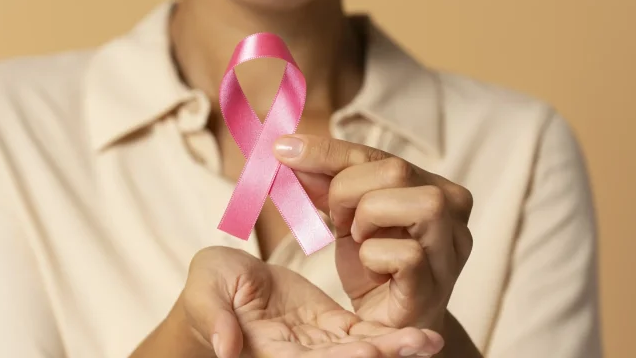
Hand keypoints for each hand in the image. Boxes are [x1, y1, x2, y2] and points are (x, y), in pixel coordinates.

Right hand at [180, 246, 444, 357]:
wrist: (223, 284)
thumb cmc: (208, 288)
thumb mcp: (205, 293)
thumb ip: (215, 318)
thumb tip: (227, 348)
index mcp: (268, 352)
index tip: (369, 352)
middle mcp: (297, 355)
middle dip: (381, 354)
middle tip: (419, 343)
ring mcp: (317, 344)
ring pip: (361, 349)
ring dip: (395, 348)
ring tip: (430, 340)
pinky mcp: (330, 327)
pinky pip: (363, 332)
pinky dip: (390, 335)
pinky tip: (421, 333)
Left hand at [273, 135, 473, 329]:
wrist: (388, 325)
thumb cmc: (376, 267)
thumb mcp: (347, 218)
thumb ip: (325, 185)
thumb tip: (289, 151)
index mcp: (431, 183)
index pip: (376, 154)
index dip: (327, 151)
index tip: (283, 149)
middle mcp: (452, 209)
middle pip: (397, 171)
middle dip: (348, 191)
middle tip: (338, 219)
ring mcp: (450, 249)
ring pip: (420, 204)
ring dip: (372, 219)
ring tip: (360, 240)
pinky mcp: (436, 285)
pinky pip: (408, 255)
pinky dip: (376, 257)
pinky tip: (372, 266)